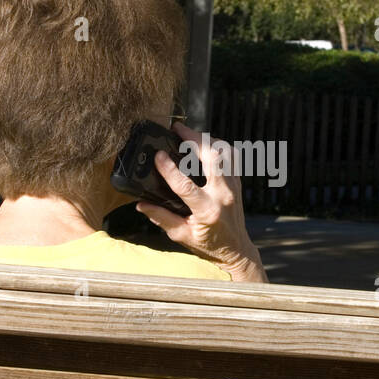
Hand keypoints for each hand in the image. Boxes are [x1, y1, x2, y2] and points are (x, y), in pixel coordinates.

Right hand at [135, 121, 266, 282]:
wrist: (236, 249)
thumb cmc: (208, 244)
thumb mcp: (181, 235)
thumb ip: (161, 218)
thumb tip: (140, 204)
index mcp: (207, 211)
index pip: (186, 186)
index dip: (170, 169)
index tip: (158, 155)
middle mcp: (223, 195)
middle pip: (213, 157)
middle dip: (194, 139)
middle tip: (176, 128)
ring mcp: (233, 187)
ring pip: (225, 152)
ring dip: (207, 139)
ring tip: (189, 134)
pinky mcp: (237, 182)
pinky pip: (231, 156)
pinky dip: (218, 146)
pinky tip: (204, 144)